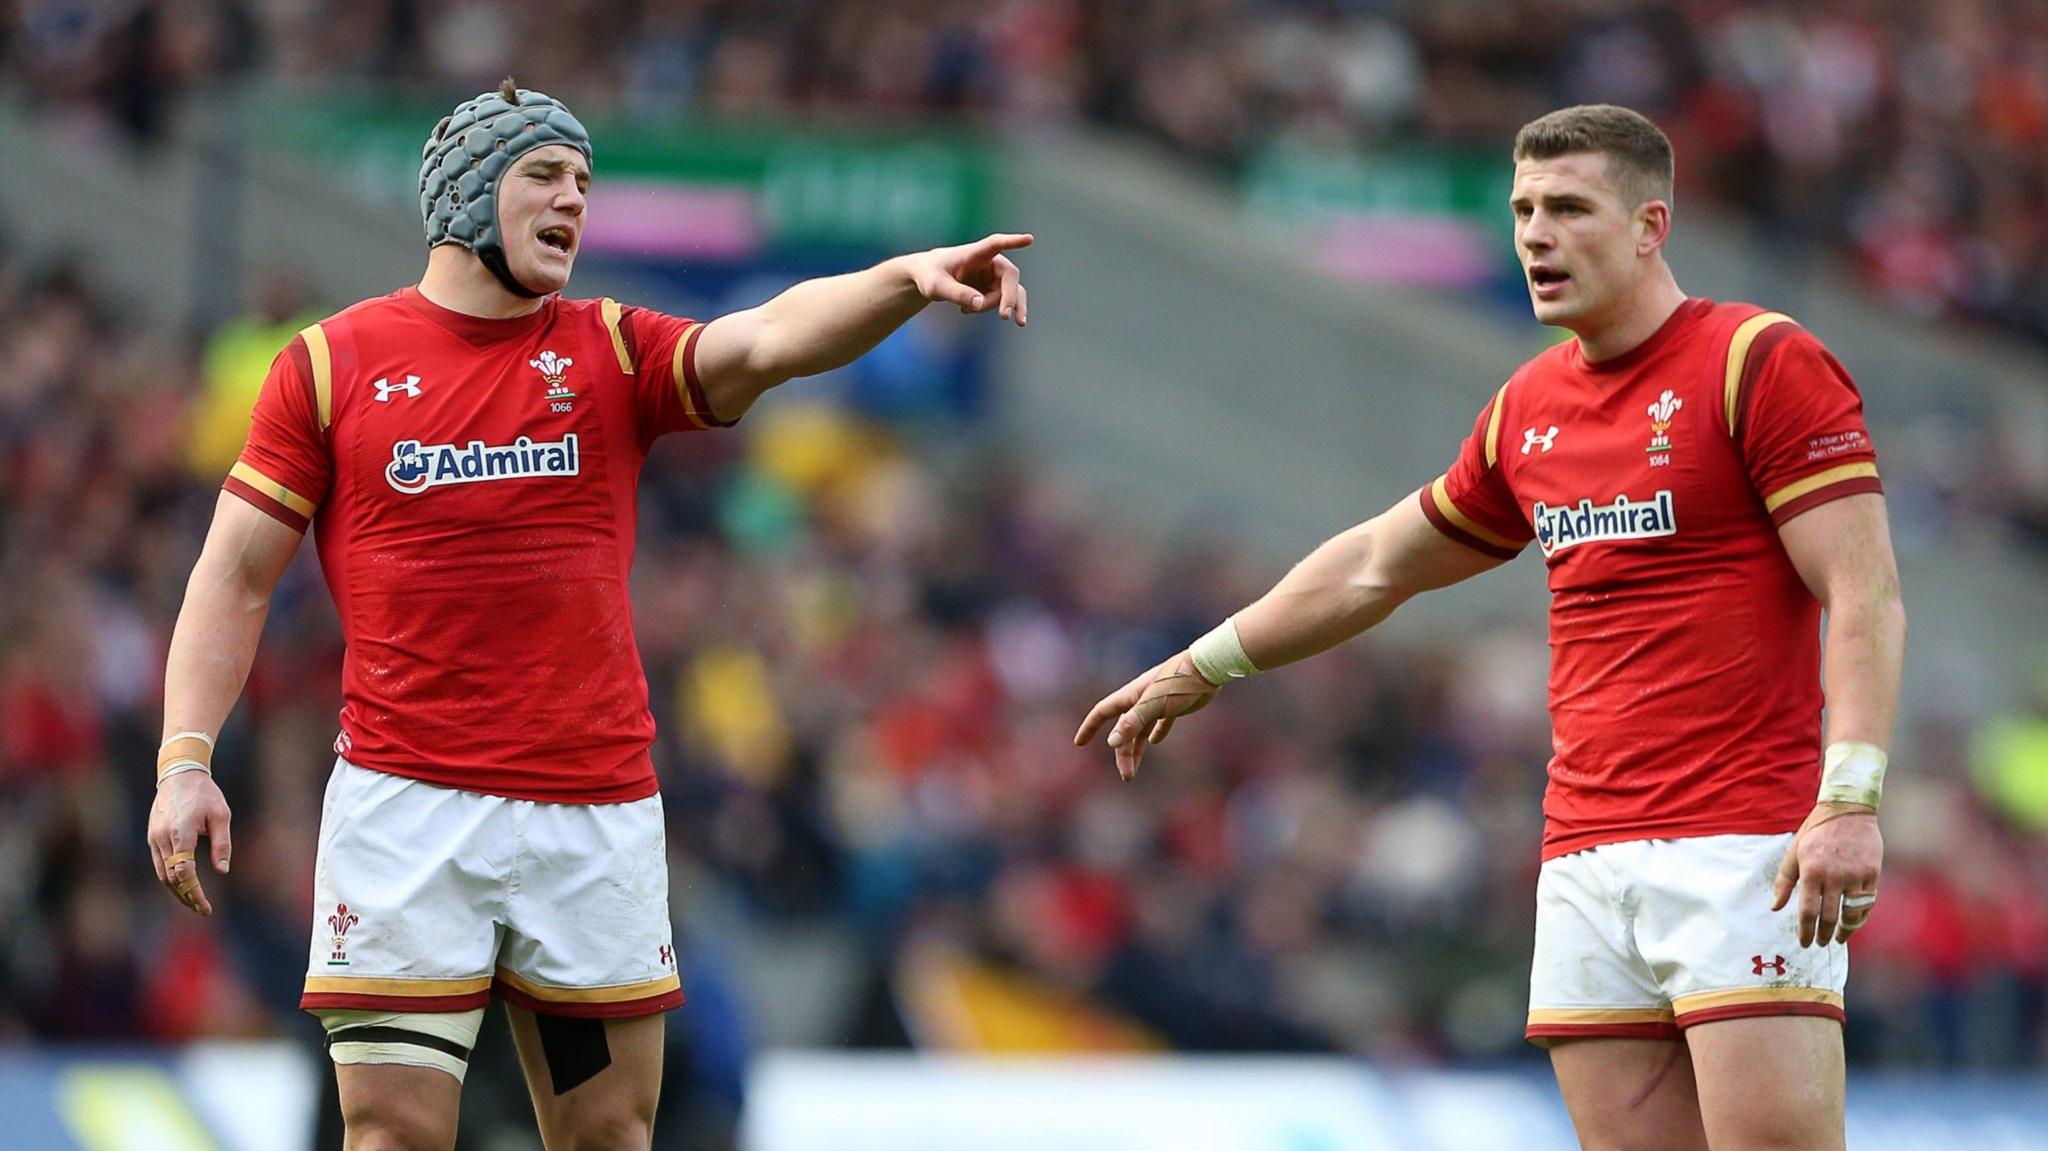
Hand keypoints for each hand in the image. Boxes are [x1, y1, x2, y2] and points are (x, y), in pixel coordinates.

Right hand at [147, 771, 233, 915]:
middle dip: (186, 897)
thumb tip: (222, 871)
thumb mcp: (221, 815)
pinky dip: (169, 878)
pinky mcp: (152, 837)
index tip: (205, 906)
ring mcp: (154, 838)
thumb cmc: (205, 794)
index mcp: (181, 833)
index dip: (194, 892)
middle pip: (171, 878)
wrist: (179, 774)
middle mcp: (163, 838)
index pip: (184, 872)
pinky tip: (182, 886)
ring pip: (162, 874)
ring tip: (193, 903)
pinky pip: (159, 864)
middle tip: (202, 910)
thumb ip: (222, 844)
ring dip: (176, 891)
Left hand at [905, 233, 1031, 324]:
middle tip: (1005, 316)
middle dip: (1009, 297)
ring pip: (1010, 291)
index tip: (1029, 239)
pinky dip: (987, 309)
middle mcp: (989, 261)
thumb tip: (980, 303)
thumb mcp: (936, 287)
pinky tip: (964, 311)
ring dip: (1002, 306)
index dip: (1013, 242)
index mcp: (975, 253)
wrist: (929, 278)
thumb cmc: (930, 275)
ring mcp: (993, 275)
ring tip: (996, 317)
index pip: (996, 244)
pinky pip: (1001, 301)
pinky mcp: (993, 287)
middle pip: (1009, 276)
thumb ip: (957, 294)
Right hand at [1073, 652, 1217, 780]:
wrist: (1207, 669)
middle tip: (1127, 776)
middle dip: (1122, 754)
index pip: (1103, 712)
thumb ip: (1133, 722)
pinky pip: (1160, 722)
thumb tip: (1112, 742)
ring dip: (1136, 750)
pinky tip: (1156, 741)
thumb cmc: (1179, 684)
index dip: (1090, 727)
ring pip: (1140, 730)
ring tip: (1133, 771)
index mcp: (1132, 696)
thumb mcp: (1154, 704)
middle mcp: (1141, 700)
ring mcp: (1157, 702)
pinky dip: (1156, 733)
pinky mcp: (1174, 705)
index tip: (1079, 743)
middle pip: (1123, 730)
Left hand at [1771, 802, 1880, 946]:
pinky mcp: (1872, 874)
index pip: (1807, 910)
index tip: (1804, 942)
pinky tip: (1853, 922)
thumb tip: (1775, 907)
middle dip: (1823, 935)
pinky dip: (1860, 916)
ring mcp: (1856, 875)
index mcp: (1811, 871)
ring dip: (1845, 930)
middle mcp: (1834, 876)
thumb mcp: (1794, 853)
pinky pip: (1868, 902)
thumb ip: (1784, 882)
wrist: (1847, 811)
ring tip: (1838, 938)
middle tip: (1820, 944)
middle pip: (1829, 916)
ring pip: (1851, 913)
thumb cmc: (1816, 832)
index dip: (1805, 930)